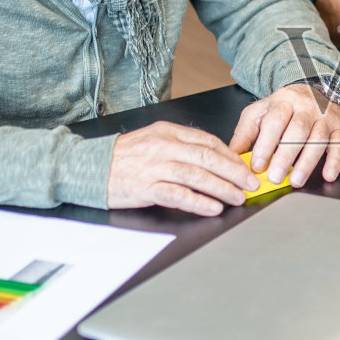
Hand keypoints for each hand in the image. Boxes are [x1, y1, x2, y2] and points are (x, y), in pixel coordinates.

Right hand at [107, 121, 256, 215]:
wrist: (88, 167)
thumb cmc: (123, 157)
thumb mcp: (153, 140)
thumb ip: (180, 145)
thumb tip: (213, 157)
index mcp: (167, 132)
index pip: (208, 141)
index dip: (230, 155)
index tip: (245, 166)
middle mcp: (164, 147)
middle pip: (208, 158)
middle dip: (234, 172)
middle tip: (251, 183)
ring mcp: (155, 167)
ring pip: (198, 176)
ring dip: (223, 188)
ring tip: (238, 197)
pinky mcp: (146, 188)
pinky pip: (179, 195)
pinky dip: (199, 202)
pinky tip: (213, 208)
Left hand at [229, 83, 339, 186]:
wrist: (310, 89)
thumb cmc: (283, 106)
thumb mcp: (259, 113)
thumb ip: (245, 133)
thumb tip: (234, 156)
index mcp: (283, 102)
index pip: (274, 122)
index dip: (266, 145)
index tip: (258, 165)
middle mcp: (306, 108)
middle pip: (297, 131)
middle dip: (285, 156)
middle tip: (275, 177)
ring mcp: (324, 117)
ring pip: (318, 139)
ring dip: (307, 162)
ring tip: (296, 181)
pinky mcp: (338, 127)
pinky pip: (338, 144)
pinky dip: (334, 161)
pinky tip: (327, 175)